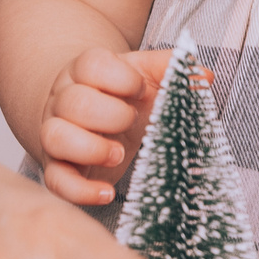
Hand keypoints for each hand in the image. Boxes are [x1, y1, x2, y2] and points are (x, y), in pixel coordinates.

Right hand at [37, 46, 175, 204]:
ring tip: (119, 154)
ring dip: (90, 148)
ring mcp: (56, 134)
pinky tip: (106, 193)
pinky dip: (80, 190)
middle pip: (73, 102)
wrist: (92, 118)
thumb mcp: (147, 78)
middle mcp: (63, 100)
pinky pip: (55, 180)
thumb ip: (172, 71)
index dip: (121, 78)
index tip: (141, 91)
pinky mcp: (57, 167)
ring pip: (54, 137)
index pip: (91, 65)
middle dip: (110, 115)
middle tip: (133, 122)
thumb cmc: (123, 96)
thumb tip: (204, 76)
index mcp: (85, 72)